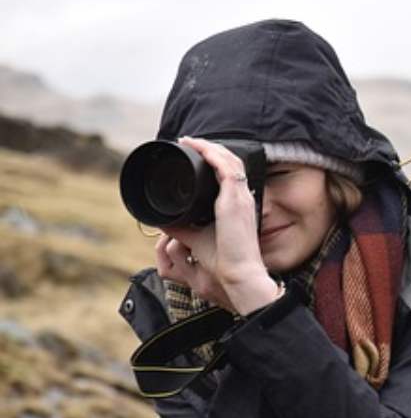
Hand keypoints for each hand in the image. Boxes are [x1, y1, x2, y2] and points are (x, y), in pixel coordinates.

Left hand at [156, 137, 279, 315]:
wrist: (238, 277)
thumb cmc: (224, 266)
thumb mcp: (196, 241)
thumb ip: (180, 229)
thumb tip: (162, 221)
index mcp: (237, 209)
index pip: (230, 177)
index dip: (215, 162)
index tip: (194, 155)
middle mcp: (242, 200)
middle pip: (231, 163)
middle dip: (210, 150)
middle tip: (189, 142)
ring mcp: (240, 198)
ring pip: (229, 160)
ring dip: (209, 147)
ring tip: (190, 140)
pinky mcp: (235, 199)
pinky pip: (225, 166)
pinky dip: (211, 153)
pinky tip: (196, 145)